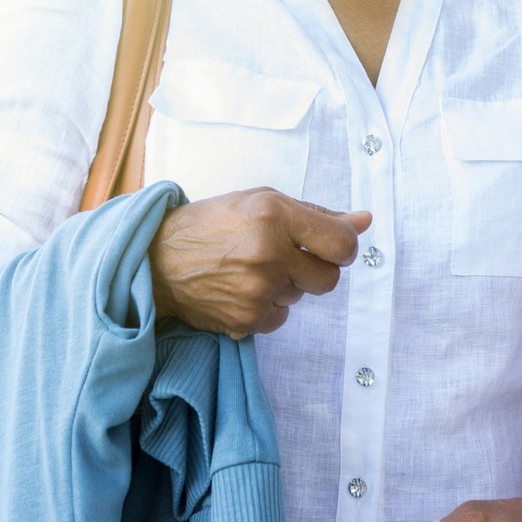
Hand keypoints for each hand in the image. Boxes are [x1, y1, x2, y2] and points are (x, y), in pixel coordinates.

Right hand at [148, 187, 371, 336]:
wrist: (157, 261)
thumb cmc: (213, 224)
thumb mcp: (262, 201)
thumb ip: (316, 214)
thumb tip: (364, 221)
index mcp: (274, 215)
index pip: (341, 243)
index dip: (343, 246)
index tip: (331, 245)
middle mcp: (268, 254)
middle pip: (330, 278)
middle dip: (317, 268)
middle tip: (288, 256)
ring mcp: (257, 291)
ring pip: (302, 296)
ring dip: (287, 284)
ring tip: (253, 268)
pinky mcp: (246, 320)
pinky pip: (281, 316)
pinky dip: (268, 305)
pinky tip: (243, 288)